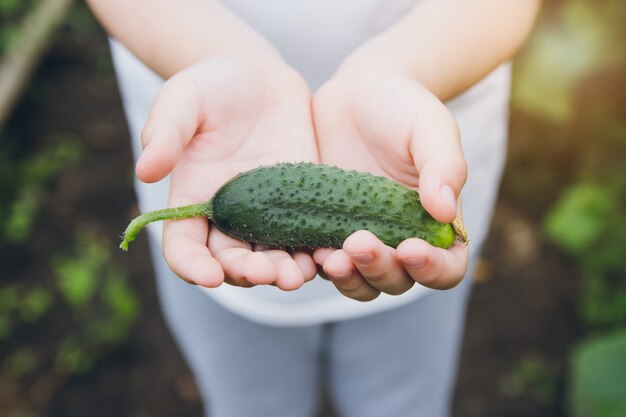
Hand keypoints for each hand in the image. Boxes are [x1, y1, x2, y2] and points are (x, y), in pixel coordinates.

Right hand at [138, 56, 318, 289]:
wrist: (260, 77)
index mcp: (192, 199)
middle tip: (269, 274)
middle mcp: (228, 215)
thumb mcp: (183, 99)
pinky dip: (315, 251)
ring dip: (283, 272)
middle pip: (231, 261)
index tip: (209, 276)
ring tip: (299, 274)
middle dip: (247, 273)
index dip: (192, 266)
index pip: (184, 247)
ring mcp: (267, 213)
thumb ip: (165, 131)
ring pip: (271, 257)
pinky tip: (329, 255)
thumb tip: (145, 171)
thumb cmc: (213, 84)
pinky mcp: (300, 204)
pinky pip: (306, 236)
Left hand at [312, 75, 468, 300]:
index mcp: (437, 225)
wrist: (356, 95)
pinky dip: (316, 265)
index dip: (433, 269)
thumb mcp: (430, 127)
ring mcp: (362, 241)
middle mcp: (401, 241)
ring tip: (331, 258)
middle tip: (359, 242)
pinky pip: (323, 262)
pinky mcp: (326, 232)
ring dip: (348, 278)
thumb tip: (448, 213)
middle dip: (380, 270)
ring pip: (360, 282)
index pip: (447, 266)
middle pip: (398, 281)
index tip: (411, 249)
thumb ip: (444, 165)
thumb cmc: (403, 107)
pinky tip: (306, 250)